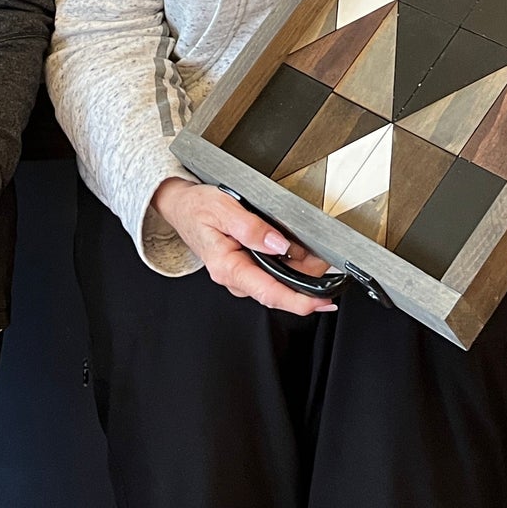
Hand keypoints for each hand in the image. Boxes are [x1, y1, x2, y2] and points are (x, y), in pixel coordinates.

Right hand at [152, 177, 336, 316]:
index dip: (298, 301)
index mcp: (227, 267)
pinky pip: (272, 274)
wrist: (181, 206)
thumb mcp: (222, 208)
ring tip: (314, 252)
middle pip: (278, 291)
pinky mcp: (246, 269)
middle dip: (307, 282)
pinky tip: (298, 253)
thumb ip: (251, 227)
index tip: (321, 301)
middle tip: (325, 261)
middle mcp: (235, 277)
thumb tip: (278, 244)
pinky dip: (290, 266)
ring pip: (278, 282)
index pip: (268, 293)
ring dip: (300, 272)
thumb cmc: (197, 207)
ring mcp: (241, 275)